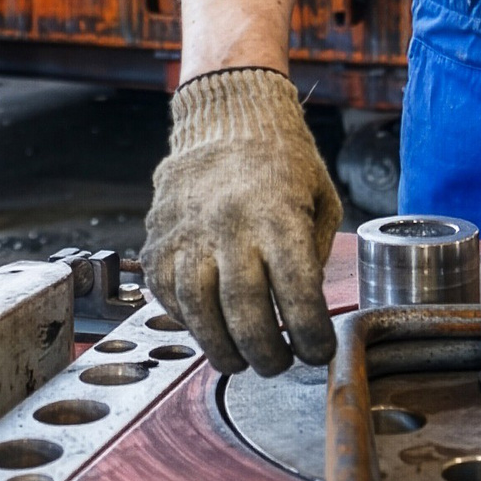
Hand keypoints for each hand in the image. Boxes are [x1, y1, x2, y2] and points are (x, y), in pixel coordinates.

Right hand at [144, 68, 343, 375]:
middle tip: (277, 364)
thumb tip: (304, 309)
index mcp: (279, 216)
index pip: (297, 295)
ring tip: (240, 361)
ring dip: (223, 349)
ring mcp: (189, 236)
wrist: (224, 116)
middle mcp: (230, 227)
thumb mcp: (321, 198)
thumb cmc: (282, 157)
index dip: (310, 337)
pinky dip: (189, 323)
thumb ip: (316, 254)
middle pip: (246, 314)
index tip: (317, 352)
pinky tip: (208, 327)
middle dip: (266, 354)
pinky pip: (169, 297)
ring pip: (200, 313)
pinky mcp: (159, 242)